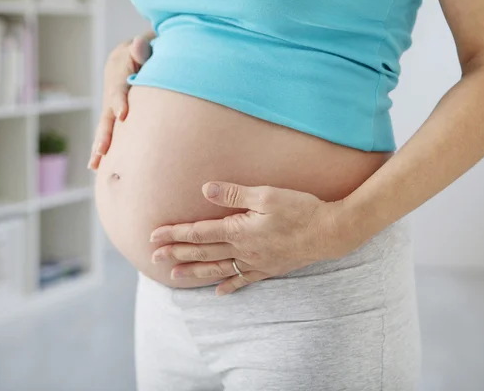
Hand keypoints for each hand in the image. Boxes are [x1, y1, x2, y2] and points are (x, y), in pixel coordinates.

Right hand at [88, 35, 152, 169]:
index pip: (118, 88)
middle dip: (105, 133)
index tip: (123, 115)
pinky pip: (109, 131)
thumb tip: (140, 46)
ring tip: (95, 164)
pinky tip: (98, 165)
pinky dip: (103, 146)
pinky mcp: (115, 114)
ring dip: (99, 145)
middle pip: (106, 113)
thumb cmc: (146, 49)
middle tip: (102, 150)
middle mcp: (111, 91)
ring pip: (105, 126)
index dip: (119, 100)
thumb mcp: (146, 44)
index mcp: (119, 71)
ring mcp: (111, 104)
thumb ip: (142, 47)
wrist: (134, 52)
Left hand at [150, 182, 358, 295]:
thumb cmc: (300, 209)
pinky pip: (244, 280)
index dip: (175, 233)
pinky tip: (217, 292)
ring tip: (174, 276)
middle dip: (176, 253)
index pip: (199, 232)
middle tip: (154, 257)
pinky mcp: (269, 268)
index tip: (154, 235)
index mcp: (239, 230)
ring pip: (218, 268)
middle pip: (203, 252)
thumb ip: (235, 195)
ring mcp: (256, 261)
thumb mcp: (267, 195)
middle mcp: (243, 249)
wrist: (329, 232)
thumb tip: (206, 191)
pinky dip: (229, 286)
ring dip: (194, 271)